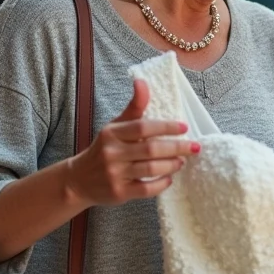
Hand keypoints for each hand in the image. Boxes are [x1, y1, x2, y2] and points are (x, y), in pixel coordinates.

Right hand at [65, 78, 197, 207]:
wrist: (79, 180)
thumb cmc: (104, 148)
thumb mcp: (115, 126)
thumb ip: (134, 107)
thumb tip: (142, 81)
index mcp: (112, 133)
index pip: (143, 127)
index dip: (166, 126)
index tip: (184, 127)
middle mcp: (112, 152)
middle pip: (151, 149)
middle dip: (176, 148)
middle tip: (194, 147)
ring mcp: (114, 174)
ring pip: (150, 169)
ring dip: (171, 165)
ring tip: (182, 161)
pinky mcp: (118, 192)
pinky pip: (145, 189)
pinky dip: (161, 184)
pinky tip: (169, 178)